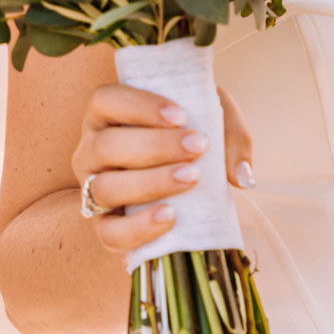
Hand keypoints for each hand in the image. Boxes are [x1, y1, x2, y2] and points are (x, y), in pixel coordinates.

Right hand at [71, 83, 253, 263]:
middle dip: (155, 147)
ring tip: (191, 178)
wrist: (180, 172)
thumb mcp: (212, 121)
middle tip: (198, 147)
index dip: (139, 106)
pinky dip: (139, 228)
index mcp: (106, 113)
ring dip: (151, 183)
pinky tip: (171, 217)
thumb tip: (243, 176)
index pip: (106, 100)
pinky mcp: (102, 224)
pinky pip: (109, 233)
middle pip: (107, 146)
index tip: (181, 115)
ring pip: (106, 188)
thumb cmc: (190, 137)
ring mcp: (92, 188)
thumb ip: (231, 137)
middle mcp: (90, 148)